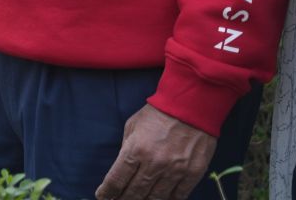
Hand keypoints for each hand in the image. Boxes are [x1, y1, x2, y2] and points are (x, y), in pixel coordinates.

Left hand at [95, 104, 216, 199]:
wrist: (191, 105)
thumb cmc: (158, 113)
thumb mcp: (133, 126)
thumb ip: (126, 148)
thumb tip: (122, 170)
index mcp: (135, 150)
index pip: (116, 180)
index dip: (107, 192)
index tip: (103, 196)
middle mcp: (154, 164)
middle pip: (134, 193)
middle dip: (123, 199)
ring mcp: (174, 171)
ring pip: (155, 198)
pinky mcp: (192, 174)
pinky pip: (177, 197)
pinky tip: (159, 199)